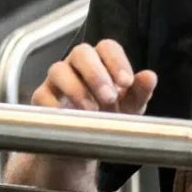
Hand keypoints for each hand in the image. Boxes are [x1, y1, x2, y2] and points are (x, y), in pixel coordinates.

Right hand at [30, 39, 157, 114]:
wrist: (83, 145)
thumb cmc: (109, 118)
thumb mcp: (130, 107)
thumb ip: (140, 92)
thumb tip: (150, 76)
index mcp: (102, 62)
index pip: (107, 47)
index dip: (116, 61)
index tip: (127, 82)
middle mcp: (77, 66)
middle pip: (81, 52)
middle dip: (96, 73)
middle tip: (109, 97)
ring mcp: (57, 80)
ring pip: (58, 70)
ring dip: (76, 89)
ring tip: (92, 110)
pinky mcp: (41, 99)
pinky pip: (42, 95)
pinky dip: (55, 106)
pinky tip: (70, 118)